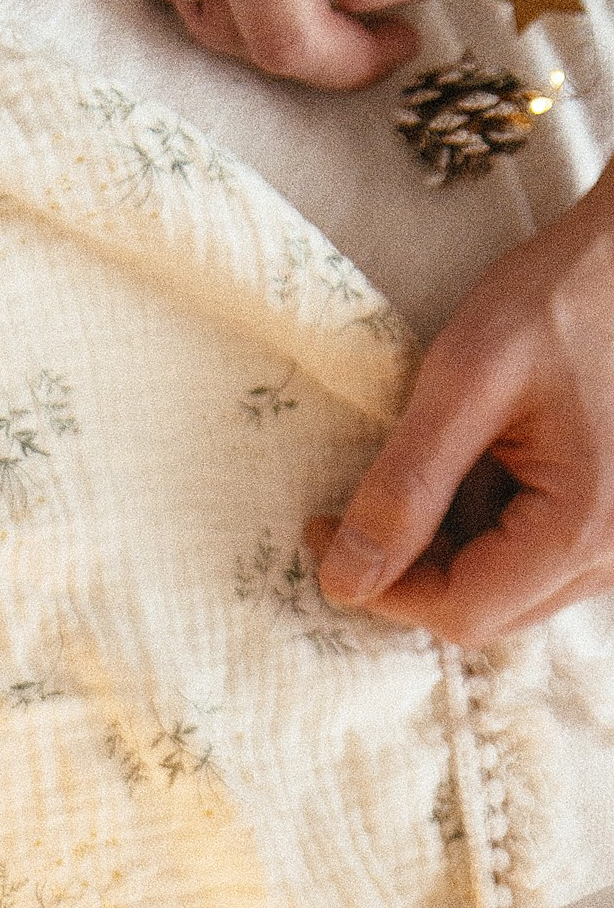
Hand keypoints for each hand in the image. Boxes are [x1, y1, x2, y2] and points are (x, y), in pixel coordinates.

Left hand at [309, 171, 613, 644]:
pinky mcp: (610, 522)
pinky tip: (471, 467)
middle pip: (483, 612)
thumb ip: (404, 488)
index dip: (378, 586)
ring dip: (443, 550)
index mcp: (584, 528)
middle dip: (408, 571)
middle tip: (357, 508)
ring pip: (504, 591)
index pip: (459, 612)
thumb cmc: (567, 294)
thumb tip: (344, 580)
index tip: (323, 530)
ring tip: (426, 470)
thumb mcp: (467, 379)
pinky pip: (531, 559)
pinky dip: (482, 529)